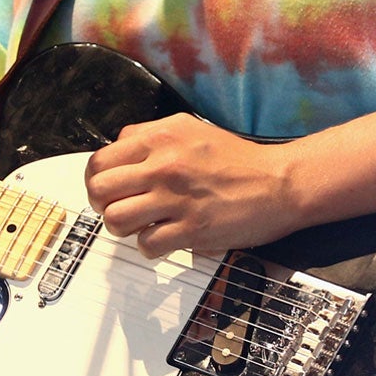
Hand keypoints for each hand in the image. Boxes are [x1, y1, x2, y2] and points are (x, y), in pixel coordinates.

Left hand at [82, 114, 302, 258]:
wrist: (279, 183)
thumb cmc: (237, 160)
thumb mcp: (190, 129)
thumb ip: (149, 134)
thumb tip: (117, 146)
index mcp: (160, 138)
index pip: (100, 161)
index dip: (96, 180)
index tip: (106, 189)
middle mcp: (164, 165)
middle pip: (101, 190)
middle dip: (103, 204)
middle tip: (118, 208)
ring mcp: (177, 198)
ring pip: (116, 219)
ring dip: (123, 228)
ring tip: (139, 225)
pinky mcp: (192, 229)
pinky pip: (147, 244)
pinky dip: (149, 246)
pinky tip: (163, 238)